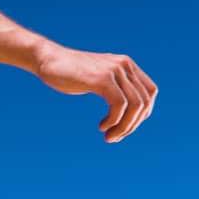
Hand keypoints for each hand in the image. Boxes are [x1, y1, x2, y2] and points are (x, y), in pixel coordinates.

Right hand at [35, 45, 156, 142]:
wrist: (49, 60)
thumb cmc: (71, 74)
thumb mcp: (100, 78)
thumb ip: (116, 88)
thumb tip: (132, 114)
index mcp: (127, 65)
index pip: (150, 92)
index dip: (143, 114)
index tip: (126, 126)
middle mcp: (124, 65)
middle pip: (144, 102)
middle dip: (132, 125)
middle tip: (115, 137)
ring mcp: (114, 70)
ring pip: (134, 106)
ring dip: (124, 127)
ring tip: (110, 136)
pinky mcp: (102, 78)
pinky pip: (119, 105)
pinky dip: (114, 121)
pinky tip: (102, 127)